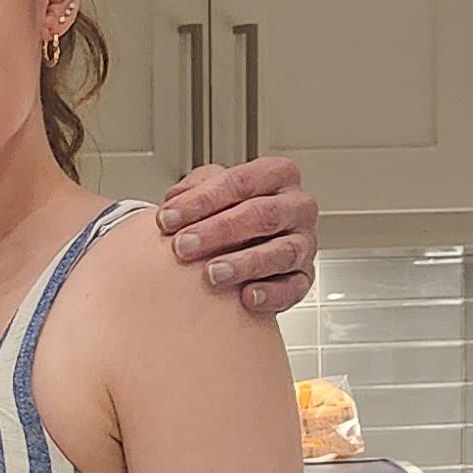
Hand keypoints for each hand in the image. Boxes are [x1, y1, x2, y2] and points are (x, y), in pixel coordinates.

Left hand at [155, 154, 316, 316]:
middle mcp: (297, 207)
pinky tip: (247, 297)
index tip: (168, 219)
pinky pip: (294, 286)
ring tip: (212, 274)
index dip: (201, 200)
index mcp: (277, 175)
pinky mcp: (304, 276)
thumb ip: (193, 189)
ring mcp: (304, 242)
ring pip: (281, 251)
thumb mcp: (211, 191)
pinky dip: (271, 293)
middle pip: (263, 214)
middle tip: (184, 246)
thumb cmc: (230, 212)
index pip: (241, 182)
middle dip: (219, 231)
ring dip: (245, 263)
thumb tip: (174, 202)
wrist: (242, 244)